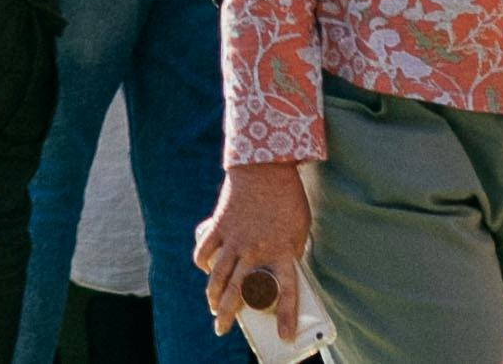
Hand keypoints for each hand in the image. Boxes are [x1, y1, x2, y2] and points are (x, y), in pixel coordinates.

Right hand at [197, 162, 310, 330]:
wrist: (265, 166)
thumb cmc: (287, 198)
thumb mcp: (299, 229)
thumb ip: (289, 253)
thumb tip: (278, 272)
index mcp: (283, 253)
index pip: (287, 294)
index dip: (287, 318)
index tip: (285, 336)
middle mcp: (256, 251)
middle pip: (238, 294)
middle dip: (227, 316)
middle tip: (221, 328)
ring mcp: (235, 240)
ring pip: (218, 278)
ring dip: (212, 296)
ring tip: (212, 307)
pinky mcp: (219, 226)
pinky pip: (204, 252)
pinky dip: (202, 263)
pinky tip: (206, 270)